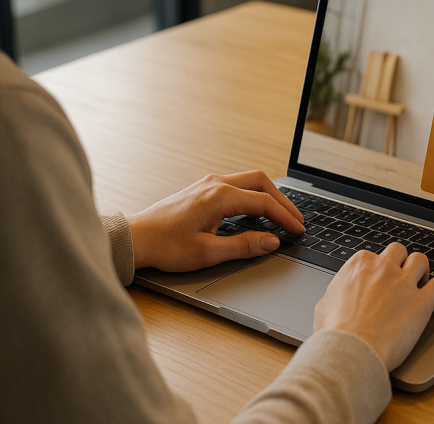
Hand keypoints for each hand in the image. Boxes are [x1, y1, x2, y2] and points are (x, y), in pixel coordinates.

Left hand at [128, 170, 304, 271]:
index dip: (285, 217)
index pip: (264, 203)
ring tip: (281, 216)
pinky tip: (257, 211)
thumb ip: (244, 245)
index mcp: (220, 197)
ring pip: (251, 180)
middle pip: (262, 182)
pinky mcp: (203, 189)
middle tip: (296, 221)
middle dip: (283, 201)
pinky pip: (238, 184)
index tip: (298, 231)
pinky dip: (255, 195)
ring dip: (269, 196)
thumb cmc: (166, 246)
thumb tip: (272, 242)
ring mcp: (209, 184)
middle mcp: (216, 184)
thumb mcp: (208, 252)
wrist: (136, 238)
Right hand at [314, 243, 433, 370]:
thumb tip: (338, 295)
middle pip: (398, 251)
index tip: (380, 279)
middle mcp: (383, 268)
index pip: (374, 256)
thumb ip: (338, 292)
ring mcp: (403, 283)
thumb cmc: (334, 334)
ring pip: (421, 260)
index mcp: (359, 265)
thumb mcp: (325, 305)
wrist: (350, 351)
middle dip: (401, 262)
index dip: (378, 269)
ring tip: (422, 282)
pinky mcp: (421, 303)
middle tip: (402, 277)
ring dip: (422, 270)